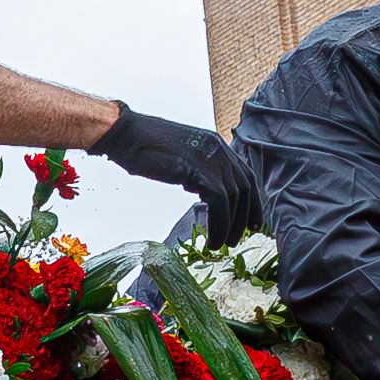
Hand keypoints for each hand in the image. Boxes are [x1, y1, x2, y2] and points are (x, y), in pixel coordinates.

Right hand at [92, 107, 252, 233]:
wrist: (127, 135)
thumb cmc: (144, 146)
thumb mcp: (179, 157)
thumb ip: (194, 169)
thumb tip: (198, 187)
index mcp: (216, 144)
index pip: (245, 175)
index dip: (252, 200)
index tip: (250, 222)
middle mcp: (219, 150)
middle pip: (245, 188)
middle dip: (245, 217)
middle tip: (237, 239)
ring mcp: (211, 159)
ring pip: (234, 198)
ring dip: (231, 226)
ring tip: (221, 244)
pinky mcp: (199, 171)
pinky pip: (220, 203)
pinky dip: (219, 225)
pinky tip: (212, 239)